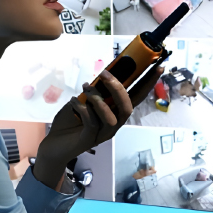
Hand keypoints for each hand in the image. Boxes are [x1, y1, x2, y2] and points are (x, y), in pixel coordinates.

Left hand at [41, 64, 163, 163]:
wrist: (53, 144)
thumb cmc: (70, 121)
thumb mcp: (83, 101)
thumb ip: (95, 91)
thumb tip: (104, 74)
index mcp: (115, 113)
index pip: (136, 98)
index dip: (147, 84)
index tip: (158, 67)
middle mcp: (113, 125)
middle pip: (127, 108)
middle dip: (118, 89)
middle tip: (104, 74)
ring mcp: (102, 134)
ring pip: (111, 117)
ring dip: (98, 99)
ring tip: (85, 88)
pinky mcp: (88, 140)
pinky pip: (91, 123)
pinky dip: (82, 108)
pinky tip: (73, 102)